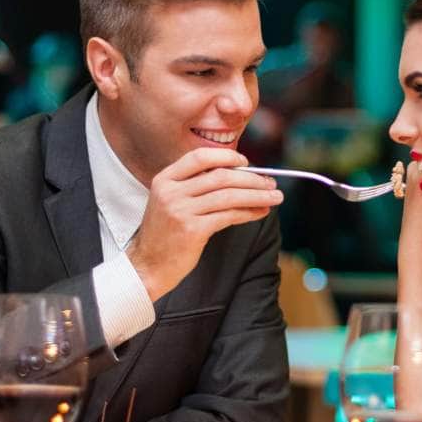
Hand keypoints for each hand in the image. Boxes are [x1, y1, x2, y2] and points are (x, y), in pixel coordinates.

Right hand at [127, 148, 282, 301]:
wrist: (147, 265)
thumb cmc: (165, 234)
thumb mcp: (171, 202)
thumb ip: (195, 186)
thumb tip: (239, 176)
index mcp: (165, 179)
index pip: (199, 157)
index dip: (226, 157)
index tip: (247, 163)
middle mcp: (171, 192)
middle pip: (220, 176)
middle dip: (251, 179)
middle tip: (271, 183)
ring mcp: (180, 211)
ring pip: (228, 196)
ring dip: (256, 195)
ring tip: (275, 197)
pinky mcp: (192, 230)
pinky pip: (228, 216)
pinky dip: (248, 213)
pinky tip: (260, 212)